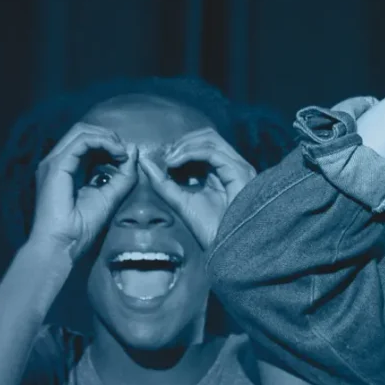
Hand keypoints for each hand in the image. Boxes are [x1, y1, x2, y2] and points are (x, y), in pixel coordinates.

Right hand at [29, 123, 137, 257]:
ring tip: (123, 153)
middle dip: (109, 137)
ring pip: (82, 131)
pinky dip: (103, 142)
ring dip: (107, 138)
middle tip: (126, 152)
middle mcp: (58, 161)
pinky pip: (82, 141)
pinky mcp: (57, 165)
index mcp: (68, 169)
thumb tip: (132, 150)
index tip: (127, 158)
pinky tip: (117, 155)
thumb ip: (123, 175)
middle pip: (84, 132)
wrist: (63, 245)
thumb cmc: (82, 227)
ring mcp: (54, 162)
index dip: (110, 144)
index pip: (88, 143)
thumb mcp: (111, 197)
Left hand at [137, 128, 257, 251]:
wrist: (227, 248)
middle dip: (182, 143)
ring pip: (209, 139)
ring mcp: (238, 166)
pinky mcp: (239, 171)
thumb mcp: (180, 201)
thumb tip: (145, 162)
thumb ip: (163, 182)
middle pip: (207, 136)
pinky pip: (211, 151)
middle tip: (165, 158)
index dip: (180, 148)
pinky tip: (175, 164)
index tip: (163, 160)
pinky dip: (190, 153)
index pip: (202, 145)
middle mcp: (233, 165)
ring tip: (169, 161)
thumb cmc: (209, 230)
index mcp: (222, 172)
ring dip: (184, 146)